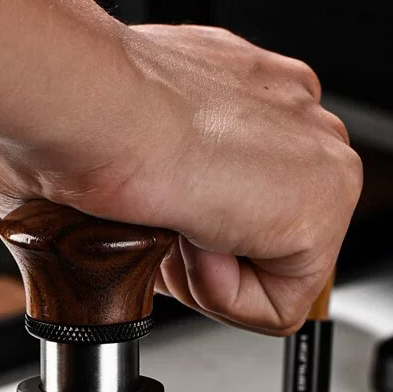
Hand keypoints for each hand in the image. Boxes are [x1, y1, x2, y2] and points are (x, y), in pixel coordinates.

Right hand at [0, 23, 361, 335]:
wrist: (87, 102)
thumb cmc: (68, 113)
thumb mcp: (107, 139)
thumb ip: (133, 176)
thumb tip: (99, 217)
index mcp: (244, 86)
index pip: (241, 183)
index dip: (183, 219)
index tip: (147, 207)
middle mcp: (293, 112)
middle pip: (263, 227)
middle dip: (200, 247)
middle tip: (152, 221)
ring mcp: (318, 158)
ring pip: (273, 268)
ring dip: (205, 269)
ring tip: (166, 223)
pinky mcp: (324, 212)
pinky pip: (279, 305)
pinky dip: (223, 297)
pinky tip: (190, 239)